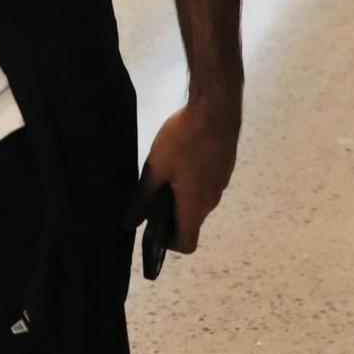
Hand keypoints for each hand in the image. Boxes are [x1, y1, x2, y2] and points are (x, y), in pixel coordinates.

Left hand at [132, 94, 240, 253]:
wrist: (216, 109)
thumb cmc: (185, 139)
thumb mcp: (156, 167)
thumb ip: (143, 196)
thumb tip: (130, 221)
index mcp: (195, 205)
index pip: (187, 244)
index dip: (168, 243)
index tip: (153, 226)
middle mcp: (212, 200)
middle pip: (191, 220)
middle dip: (170, 213)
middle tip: (150, 192)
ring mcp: (220, 183)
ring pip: (198, 199)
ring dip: (180, 194)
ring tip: (163, 170)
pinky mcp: (224, 167)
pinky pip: (205, 183)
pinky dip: (191, 179)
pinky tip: (179, 156)